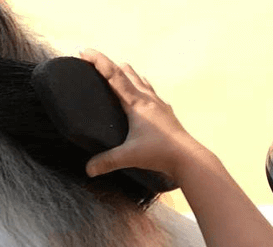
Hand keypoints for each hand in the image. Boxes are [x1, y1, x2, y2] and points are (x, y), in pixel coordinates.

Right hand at [78, 48, 209, 183]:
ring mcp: (161, 106)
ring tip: (121, 72)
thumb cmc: (161, 154)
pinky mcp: (168, 114)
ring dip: (130, 75)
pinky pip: (155, 95)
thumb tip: (88, 170)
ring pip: (143, 81)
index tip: (83, 51)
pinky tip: (148, 97)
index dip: (97, 61)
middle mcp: (149, 99)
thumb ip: (107, 162)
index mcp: (136, 103)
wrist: (189, 159)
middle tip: (97, 63)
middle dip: (111, 65)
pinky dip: (146, 90)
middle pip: (128, 73)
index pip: (113, 75)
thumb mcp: (130, 157)